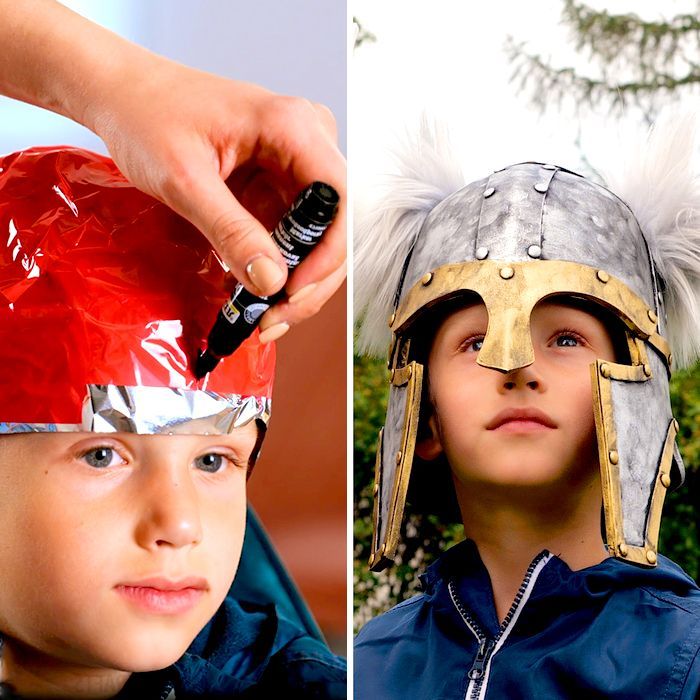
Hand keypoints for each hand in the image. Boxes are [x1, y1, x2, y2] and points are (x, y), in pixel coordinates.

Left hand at [88, 56, 345, 336]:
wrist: (124, 95)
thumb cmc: (147, 116)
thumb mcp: (184, 179)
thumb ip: (230, 230)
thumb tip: (272, 281)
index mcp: (292, 127)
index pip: (339, 200)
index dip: (328, 254)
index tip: (294, 291)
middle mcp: (307, 142)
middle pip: (335, 224)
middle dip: (311, 280)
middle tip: (275, 319)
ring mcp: (295, 163)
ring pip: (318, 235)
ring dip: (297, 280)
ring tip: (264, 315)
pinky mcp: (279, 182)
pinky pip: (293, 231)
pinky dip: (278, 266)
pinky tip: (256, 292)